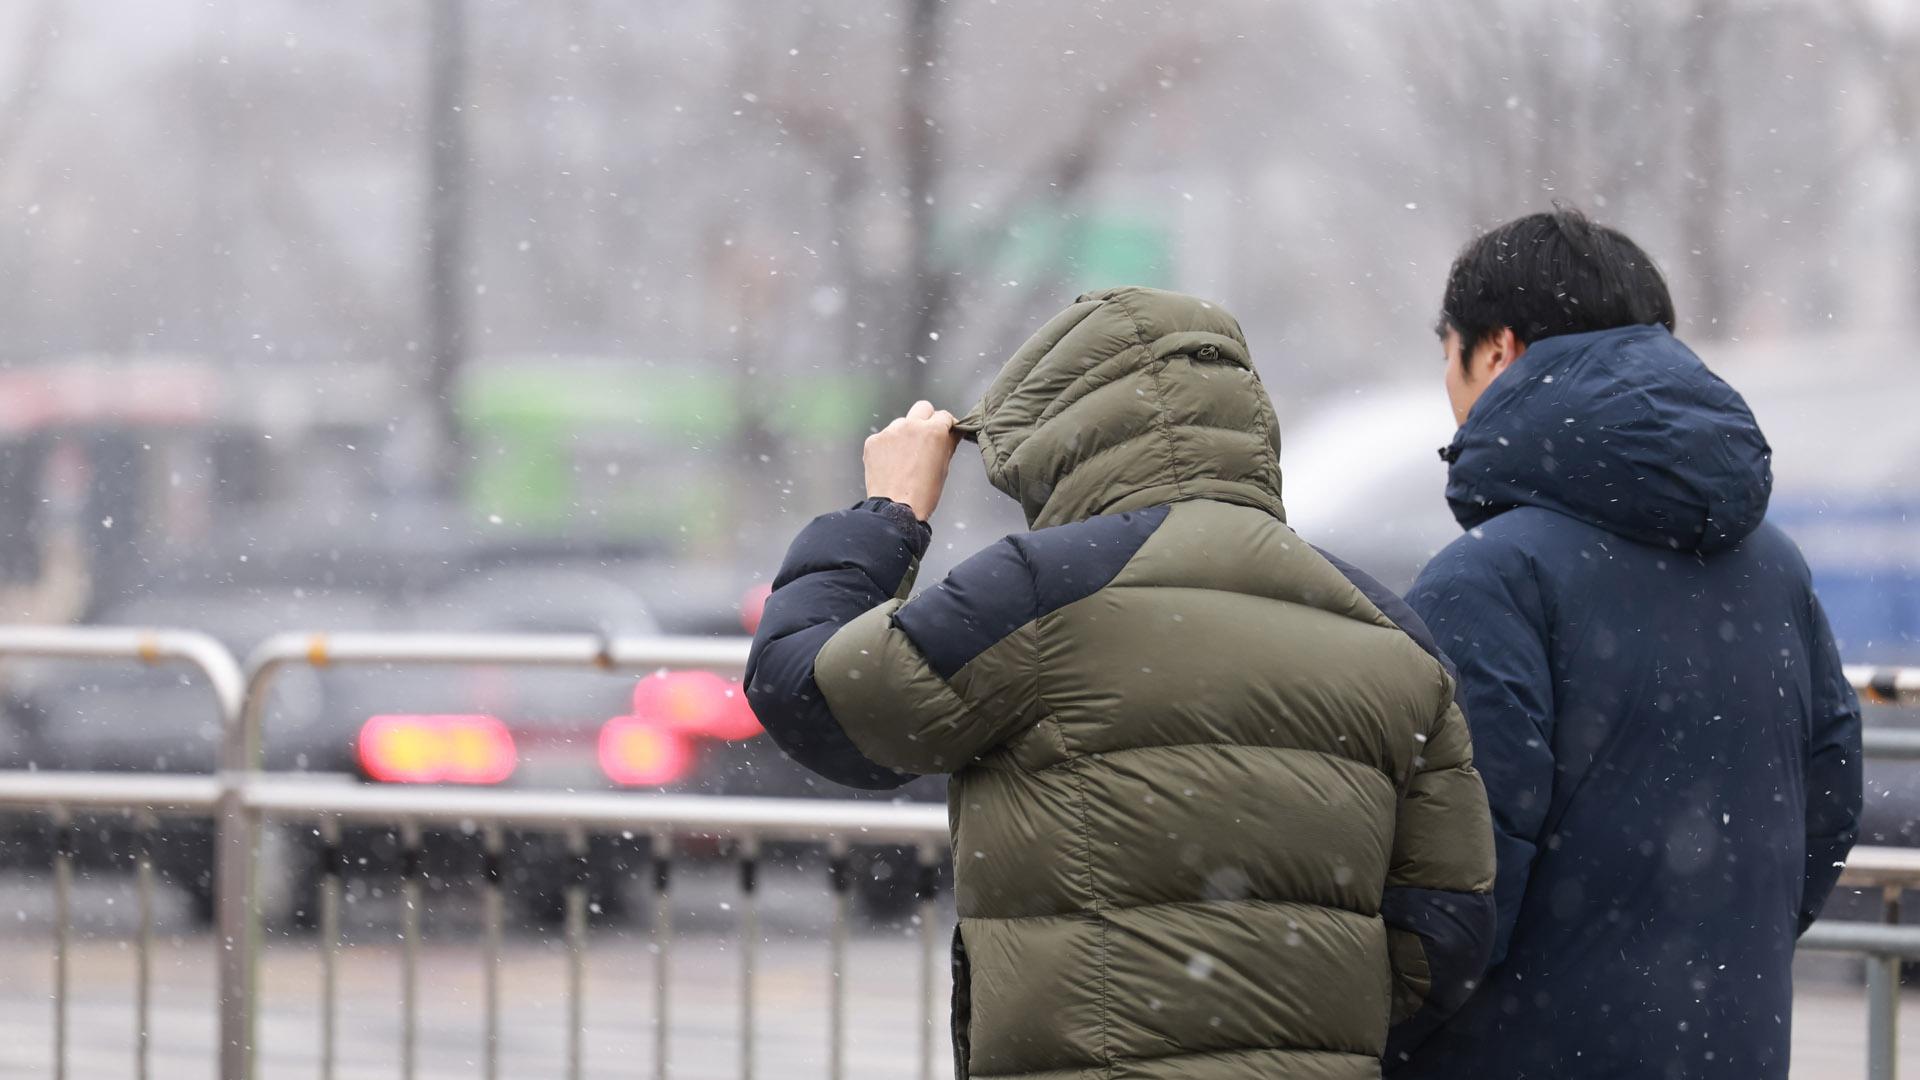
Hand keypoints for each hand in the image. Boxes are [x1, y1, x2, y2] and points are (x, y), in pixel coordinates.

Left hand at [864, 400, 961, 520]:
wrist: (895, 508)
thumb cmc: (924, 493)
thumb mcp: (944, 468)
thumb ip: (948, 444)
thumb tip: (952, 433)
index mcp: (933, 431)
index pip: (944, 415)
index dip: (946, 425)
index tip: (945, 432)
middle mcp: (911, 425)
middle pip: (923, 408)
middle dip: (927, 419)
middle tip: (926, 437)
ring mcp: (890, 432)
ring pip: (901, 423)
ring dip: (905, 434)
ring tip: (904, 457)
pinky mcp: (873, 441)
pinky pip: (884, 437)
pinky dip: (888, 447)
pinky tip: (890, 463)